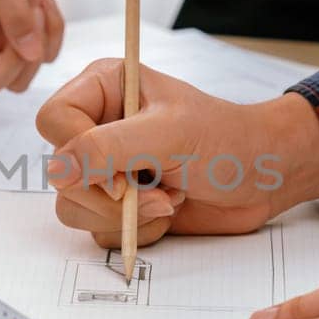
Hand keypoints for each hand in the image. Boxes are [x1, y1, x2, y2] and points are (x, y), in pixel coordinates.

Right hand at [0, 0, 63, 126]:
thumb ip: (15, 13)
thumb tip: (28, 53)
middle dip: (16, 62)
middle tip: (32, 21)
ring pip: (19, 79)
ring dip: (39, 45)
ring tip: (39, 5)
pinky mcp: (21, 41)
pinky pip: (43, 60)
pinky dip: (53, 36)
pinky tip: (46, 6)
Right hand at [36, 59, 318, 247]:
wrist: (265, 178)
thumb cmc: (228, 141)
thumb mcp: (170, 134)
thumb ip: (109, 147)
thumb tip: (58, 169)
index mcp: (104, 88)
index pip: (54, 120)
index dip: (78, 153)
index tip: (120, 176)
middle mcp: (98, 126)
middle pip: (59, 172)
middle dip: (108, 196)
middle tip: (157, 194)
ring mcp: (106, 168)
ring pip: (73, 207)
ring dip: (124, 216)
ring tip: (168, 199)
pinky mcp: (118, 204)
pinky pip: (97, 230)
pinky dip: (135, 230)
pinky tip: (168, 211)